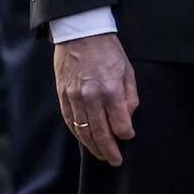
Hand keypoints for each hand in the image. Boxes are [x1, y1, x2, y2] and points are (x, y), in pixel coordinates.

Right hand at [54, 33, 138, 164]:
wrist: (81, 32)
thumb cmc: (108, 50)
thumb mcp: (127, 70)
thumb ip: (130, 96)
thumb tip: (128, 117)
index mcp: (111, 90)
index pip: (120, 124)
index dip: (126, 134)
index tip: (128, 136)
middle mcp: (92, 97)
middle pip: (101, 133)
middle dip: (110, 150)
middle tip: (115, 160)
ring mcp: (75, 97)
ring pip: (84, 131)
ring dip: (93, 147)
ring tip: (101, 155)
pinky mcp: (63, 95)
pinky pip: (70, 121)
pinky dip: (78, 134)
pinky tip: (85, 140)